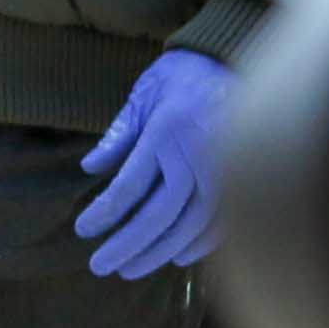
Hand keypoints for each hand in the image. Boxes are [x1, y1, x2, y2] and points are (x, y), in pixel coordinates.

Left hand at [73, 48, 232, 278]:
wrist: (235, 58)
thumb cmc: (181, 75)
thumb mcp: (142, 95)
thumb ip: (118, 135)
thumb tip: (89, 169)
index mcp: (166, 131)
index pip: (130, 184)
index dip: (106, 212)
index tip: (84, 231)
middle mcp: (197, 152)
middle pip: (161, 212)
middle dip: (129, 243)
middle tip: (101, 266)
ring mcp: (225, 165)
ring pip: (192, 222)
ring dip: (161, 250)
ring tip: (131, 269)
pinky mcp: (244, 173)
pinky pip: (224, 217)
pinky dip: (202, 242)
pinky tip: (178, 257)